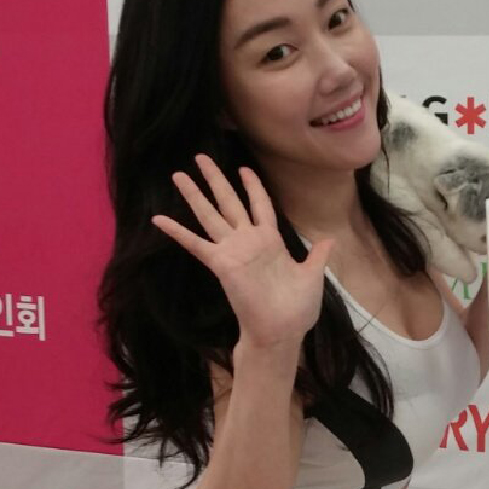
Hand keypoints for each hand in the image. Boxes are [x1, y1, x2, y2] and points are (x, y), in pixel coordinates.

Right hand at [152, 157, 332, 351]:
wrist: (282, 332)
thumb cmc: (297, 308)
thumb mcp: (313, 275)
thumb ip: (316, 255)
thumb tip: (329, 239)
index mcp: (271, 241)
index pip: (260, 205)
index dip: (252, 186)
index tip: (243, 168)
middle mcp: (249, 241)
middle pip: (229, 201)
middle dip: (216, 179)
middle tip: (201, 156)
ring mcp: (233, 251)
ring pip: (210, 215)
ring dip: (194, 195)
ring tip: (178, 174)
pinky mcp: (221, 264)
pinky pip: (196, 244)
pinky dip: (178, 232)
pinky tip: (159, 219)